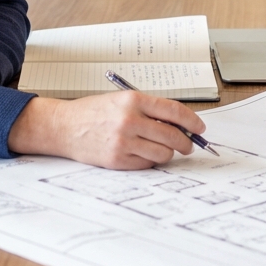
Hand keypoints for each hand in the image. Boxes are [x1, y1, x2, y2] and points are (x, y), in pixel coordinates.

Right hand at [6, 92, 206, 169]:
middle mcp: (130, 120)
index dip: (193, 122)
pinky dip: (150, 162)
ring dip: (167, 154)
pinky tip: (142, 154)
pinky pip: (147, 165)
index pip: (175, 112)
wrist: (65, 127)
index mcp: (133, 100)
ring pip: (163, 154)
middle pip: (173, 136)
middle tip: (188, 145)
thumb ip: (150, 110)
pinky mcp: (118, 160)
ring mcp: (124, 142)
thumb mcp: (122, 100)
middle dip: (186, 143)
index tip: (200, 128)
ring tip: (161, 149)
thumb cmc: (93, 112)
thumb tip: (181, 125)